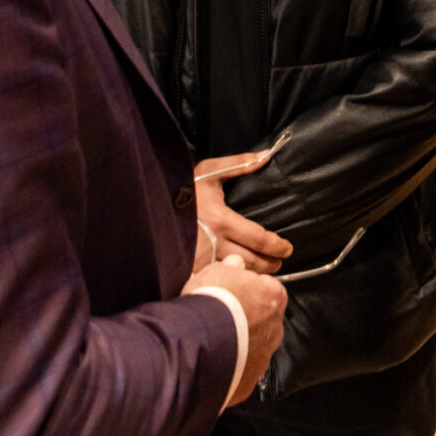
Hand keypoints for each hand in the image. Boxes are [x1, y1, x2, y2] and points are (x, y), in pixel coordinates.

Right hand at [185, 255, 285, 405]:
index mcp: (274, 297)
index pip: (264, 290)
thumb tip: (236, 263)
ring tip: (211, 344)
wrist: (199, 342)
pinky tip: (210, 364)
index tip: (228, 295)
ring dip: (237, 346)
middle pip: (261, 321)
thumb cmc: (210, 303)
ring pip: (252, 349)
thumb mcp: (217, 270)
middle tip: (218, 320)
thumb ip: (231, 266)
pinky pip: (240, 373)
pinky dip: (229, 370)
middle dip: (243, 320)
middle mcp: (275, 328)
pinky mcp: (248, 381)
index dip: (244, 291)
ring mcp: (264, 357)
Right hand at [194, 147, 292, 274]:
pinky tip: (237, 277)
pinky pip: (216, 279)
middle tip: (279, 263)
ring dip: (253, 274)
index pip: (259, 239)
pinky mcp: (189, 269)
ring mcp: (200, 259)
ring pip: (235, 273)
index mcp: (221, 220)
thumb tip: (267, 155)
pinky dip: (230, 280)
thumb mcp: (210, 170)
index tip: (287, 248)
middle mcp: (212, 243)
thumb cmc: (182, 187)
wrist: (149, 205)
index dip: (277, 246)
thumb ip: (240, 164)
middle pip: (251, 261)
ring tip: (264, 270)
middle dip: (270, 264)